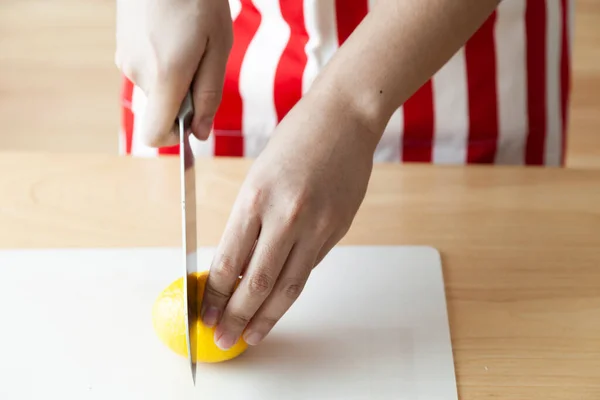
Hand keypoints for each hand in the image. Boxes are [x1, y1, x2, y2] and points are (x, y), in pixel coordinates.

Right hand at [115, 0, 231, 145]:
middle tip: (201, 62)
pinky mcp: (121, 50)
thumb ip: (209, 95)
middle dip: (184, 98)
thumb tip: (199, 133)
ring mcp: (125, 60)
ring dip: (175, 78)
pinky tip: (173, 37)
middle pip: (162, 109)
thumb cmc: (198, 1)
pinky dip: (163, 64)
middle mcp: (138, 73)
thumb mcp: (218, 48)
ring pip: (156, 89)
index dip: (175, 137)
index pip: (155, 134)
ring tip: (188, 43)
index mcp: (164, 76)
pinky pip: (147, 72)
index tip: (193, 123)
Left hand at [200, 88, 381, 348]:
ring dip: (267, 317)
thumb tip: (239, 267)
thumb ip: (251, 222)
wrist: (345, 119)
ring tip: (252, 337)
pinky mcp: (338, 230)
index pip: (229, 261)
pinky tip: (279, 301)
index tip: (205, 315)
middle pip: (257, 283)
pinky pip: (310, 266)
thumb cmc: (296, 140)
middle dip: (237, 317)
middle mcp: (286, 216)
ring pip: (288, 286)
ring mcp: (317, 225)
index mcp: (256, 198)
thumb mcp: (259, 177)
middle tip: (224, 340)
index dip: (215, 295)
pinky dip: (291, 287)